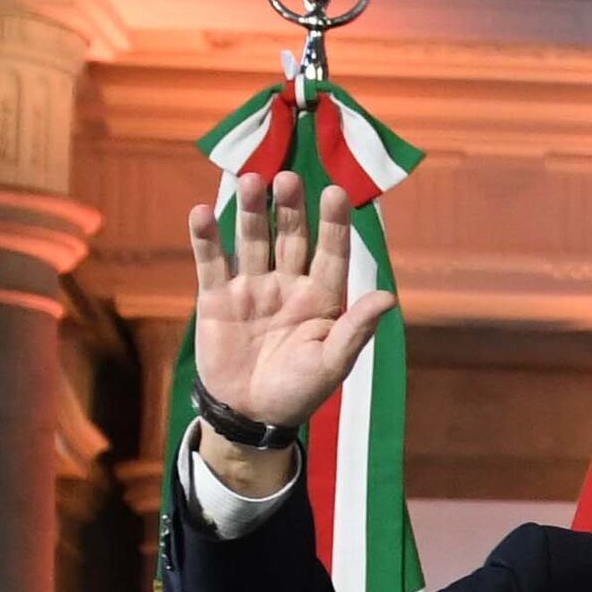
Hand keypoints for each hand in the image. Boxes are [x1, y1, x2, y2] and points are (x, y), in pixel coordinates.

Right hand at [183, 175, 398, 491]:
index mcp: (323, 299)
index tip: (336, 193)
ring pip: (252, 241)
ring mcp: (252, 288)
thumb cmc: (300, 390)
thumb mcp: (333, 362)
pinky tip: (202, 212)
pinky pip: (211, 262)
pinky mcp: (216, 297)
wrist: (251, 413)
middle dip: (290, 209)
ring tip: (251, 180)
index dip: (333, 225)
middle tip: (288, 178)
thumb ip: (356, 329)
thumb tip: (388, 297)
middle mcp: (288, 285)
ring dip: (252, 212)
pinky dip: (206, 238)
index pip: (331, 254)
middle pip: (290, 238)